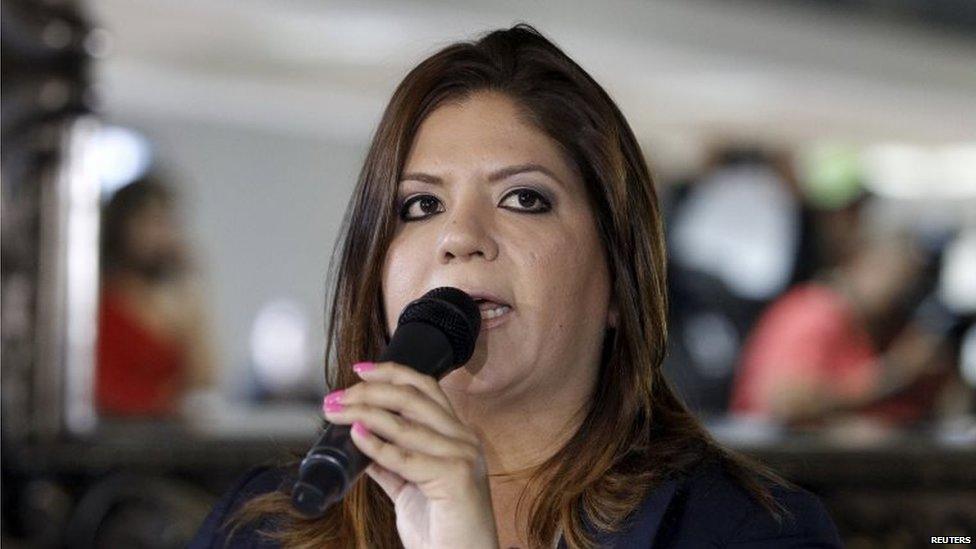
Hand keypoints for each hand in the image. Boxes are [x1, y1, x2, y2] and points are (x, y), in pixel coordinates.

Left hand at [322, 361, 498, 548]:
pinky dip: (377, 445)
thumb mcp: (412, 489)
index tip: (359, 370)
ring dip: (363, 413)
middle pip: (414, 397)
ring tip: (336, 412)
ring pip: (406, 423)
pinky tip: (356, 435)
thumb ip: (392, 464)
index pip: (426, 389)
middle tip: (338, 396)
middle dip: (370, 391)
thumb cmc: (442, 531)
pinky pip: (406, 457)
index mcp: (458, 437)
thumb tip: (361, 441)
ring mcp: (464, 456)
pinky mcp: (456, 477)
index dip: (392, 373)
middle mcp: (464, 440)